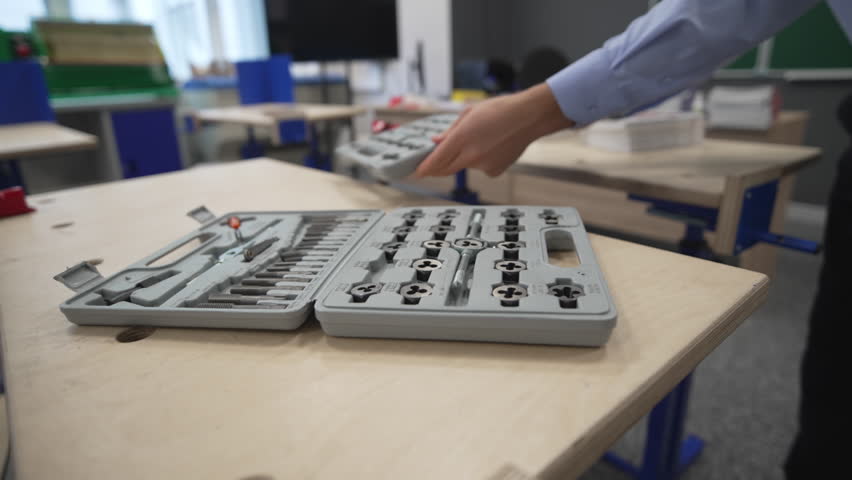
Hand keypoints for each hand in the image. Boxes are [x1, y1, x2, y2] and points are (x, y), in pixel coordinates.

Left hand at [414, 83, 574, 177]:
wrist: (529, 117)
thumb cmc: (501, 109)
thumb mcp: (469, 113)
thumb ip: (450, 130)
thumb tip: (436, 141)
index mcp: (462, 138)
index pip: (436, 160)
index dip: (424, 168)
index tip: (417, 172)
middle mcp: (471, 155)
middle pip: (446, 169)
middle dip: (437, 168)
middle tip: (433, 163)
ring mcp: (483, 166)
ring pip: (465, 166)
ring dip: (465, 158)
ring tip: (482, 138)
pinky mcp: (494, 171)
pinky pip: (481, 168)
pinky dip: (481, 160)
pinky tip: (493, 146)